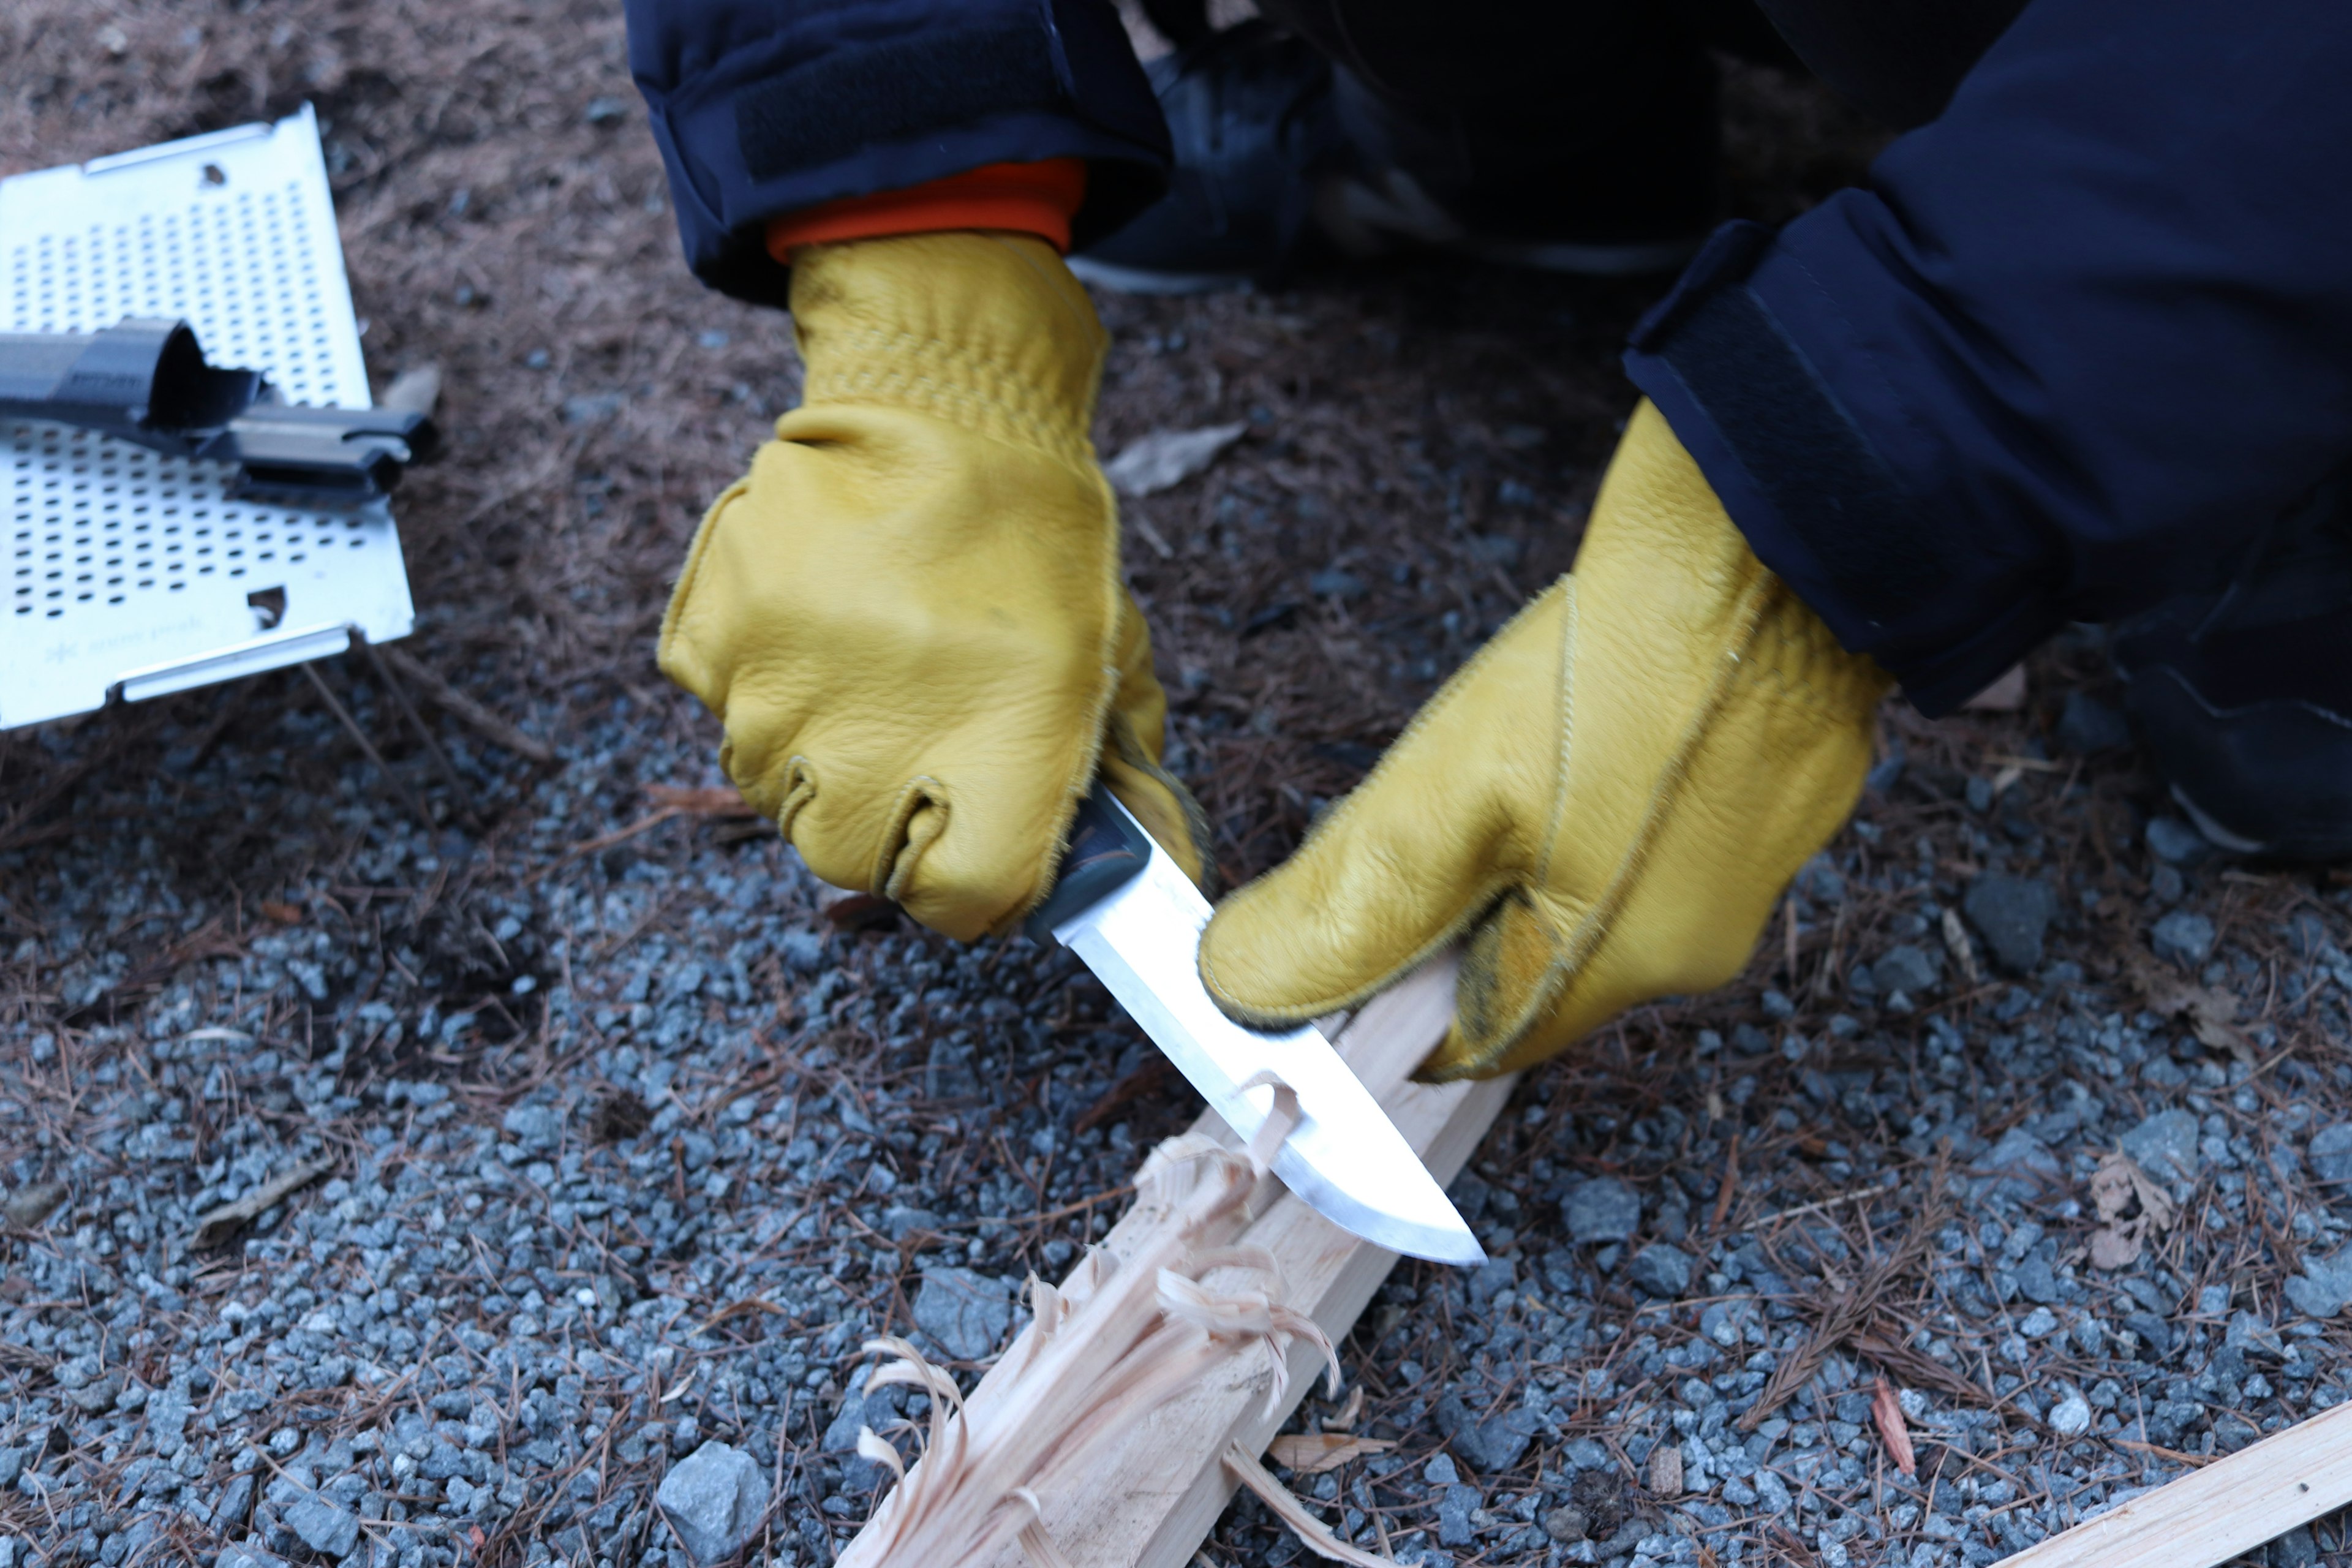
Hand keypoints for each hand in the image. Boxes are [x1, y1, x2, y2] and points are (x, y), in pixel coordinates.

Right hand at [658, 232, 1207, 939]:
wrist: (949, 406)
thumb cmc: (1043, 548)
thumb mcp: (1113, 663)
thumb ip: (1124, 782)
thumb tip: (1148, 880)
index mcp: (1000, 744)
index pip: (956, 899)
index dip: (970, 889)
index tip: (976, 858)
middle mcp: (875, 727)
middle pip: (846, 858)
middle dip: (882, 829)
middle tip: (912, 755)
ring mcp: (780, 679)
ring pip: (770, 790)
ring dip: (813, 759)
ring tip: (866, 678)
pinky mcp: (716, 628)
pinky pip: (722, 706)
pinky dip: (760, 685)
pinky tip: (818, 630)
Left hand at [1198, 401, 1889, 1078]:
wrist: (1775, 527)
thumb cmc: (1622, 656)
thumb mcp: (1447, 793)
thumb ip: (1348, 909)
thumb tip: (1245, 988)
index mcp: (1626, 965)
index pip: (1477, 1041)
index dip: (1396, 994)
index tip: (1348, 923)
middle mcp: (1703, 943)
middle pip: (1534, 965)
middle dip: (1467, 902)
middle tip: (1441, 796)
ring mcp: (1757, 866)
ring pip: (1595, 892)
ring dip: (1535, 842)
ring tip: (1526, 739)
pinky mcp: (1787, 790)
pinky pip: (1662, 827)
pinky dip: (1610, 792)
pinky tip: (1597, 717)